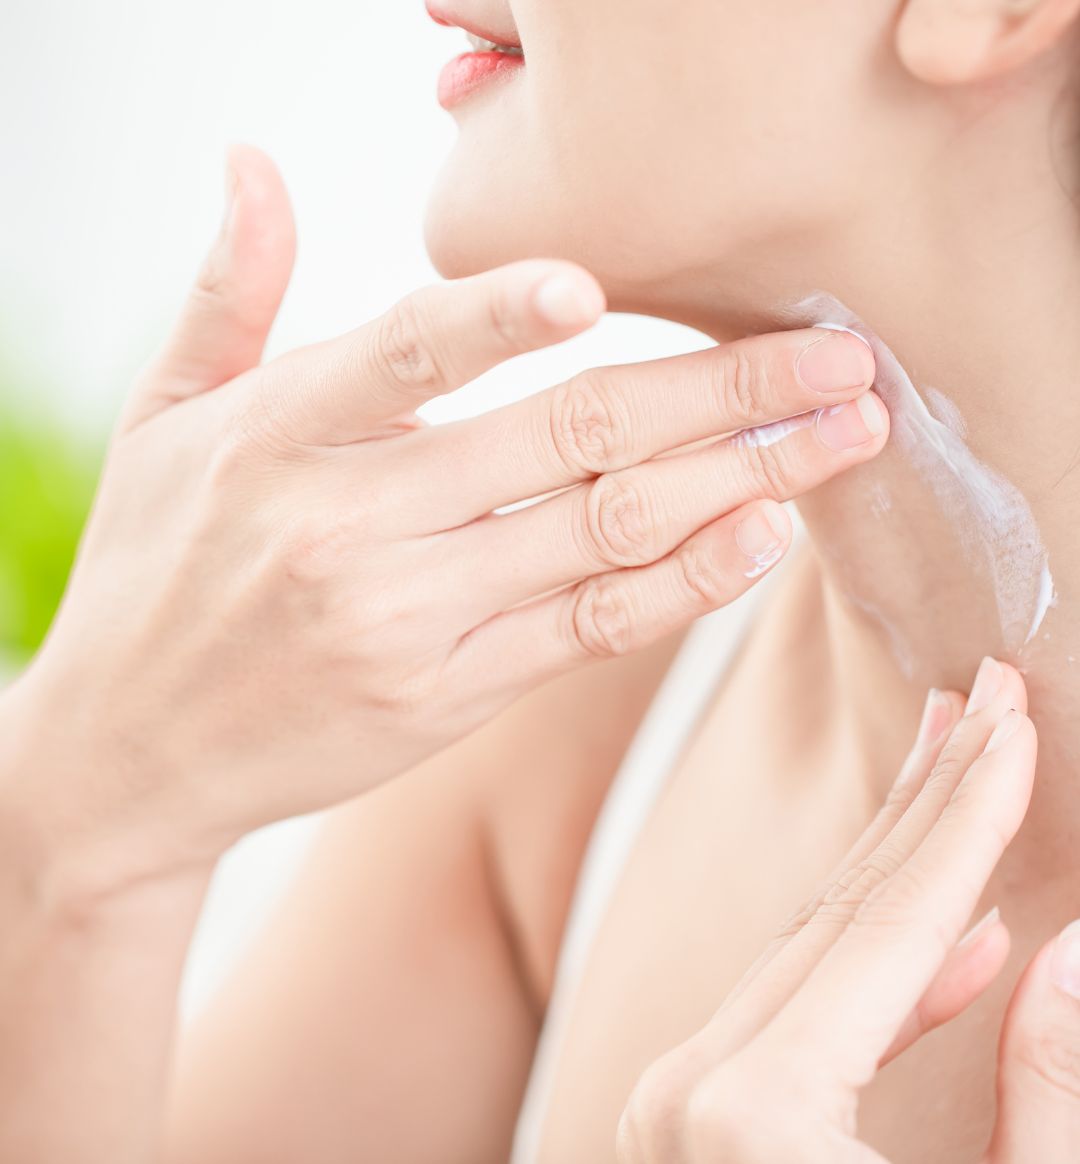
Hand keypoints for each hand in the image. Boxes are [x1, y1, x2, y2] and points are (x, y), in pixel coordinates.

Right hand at [3, 146, 886, 890]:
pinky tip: (763, 538)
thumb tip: (251, 161)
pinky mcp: (449, 695)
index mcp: (278, 436)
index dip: (504, 312)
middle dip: (720, 391)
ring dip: (740, 480)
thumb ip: (229, 293)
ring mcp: (408, 622)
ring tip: (838, 437)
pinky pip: (590, 632)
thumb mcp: (161, 423)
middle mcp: (346, 527)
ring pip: (603, 534)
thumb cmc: (150, 574)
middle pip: (563, 439)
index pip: (406, 353)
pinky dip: (685, 583)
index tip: (607, 285)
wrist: (125, 754)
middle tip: (836, 358)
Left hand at [617, 659, 1079, 1163]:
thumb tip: (1074, 956)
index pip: (892, 929)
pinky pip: (792, 1013)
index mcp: (758, 1116)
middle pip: (840, 909)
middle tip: (985, 698)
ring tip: (957, 765)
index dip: (969, 819)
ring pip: (809, 945)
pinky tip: (957, 941)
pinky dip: (876, 973)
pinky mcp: (692, 1122)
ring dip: (898, 859)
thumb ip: (1041, 1097)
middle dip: (931, 797)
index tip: (1014, 725)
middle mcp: (695, 1092)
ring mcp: (680, 1102)